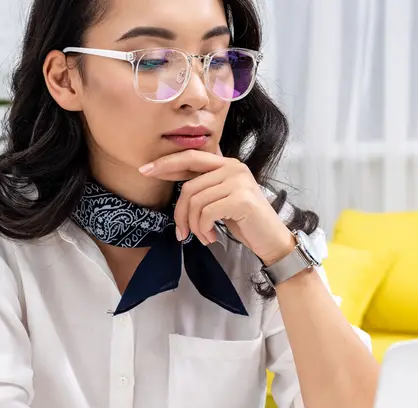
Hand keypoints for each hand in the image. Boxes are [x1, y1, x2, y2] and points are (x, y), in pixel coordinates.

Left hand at [139, 149, 295, 265]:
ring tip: (203, 237)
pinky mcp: (241, 199)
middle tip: (181, 232)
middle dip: (180, 213)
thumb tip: (175, 182)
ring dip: (194, 226)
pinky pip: (206, 213)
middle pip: (189, 186)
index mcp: (227, 164)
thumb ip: (204, 186)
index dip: (166, 163)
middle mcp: (233, 168)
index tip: (145, 170)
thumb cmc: (244, 222)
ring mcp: (238, 182)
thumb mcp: (222, 199)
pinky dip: (203, 229)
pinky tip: (210, 238)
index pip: (191, 157)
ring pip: (196, 202)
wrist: (272, 240)